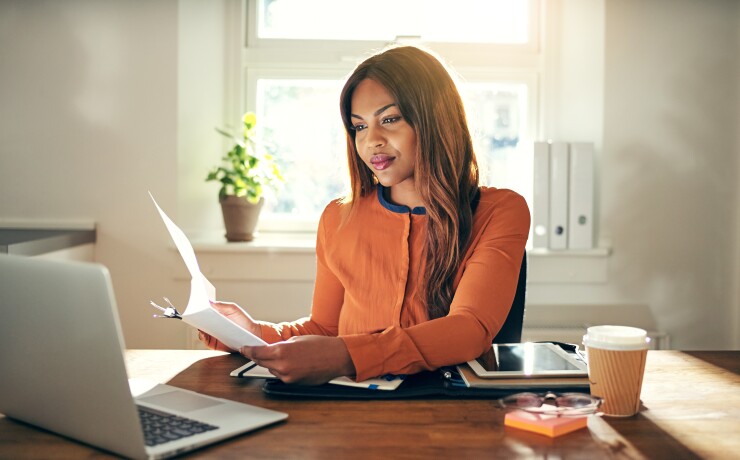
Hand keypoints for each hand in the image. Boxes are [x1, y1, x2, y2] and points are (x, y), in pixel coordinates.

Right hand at [198, 300, 261, 352]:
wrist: (252, 334)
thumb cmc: (243, 320)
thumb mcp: (233, 309)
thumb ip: (222, 305)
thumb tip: (209, 301)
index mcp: (216, 315)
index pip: (204, 312)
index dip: (199, 309)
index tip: (196, 307)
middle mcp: (212, 325)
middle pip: (201, 321)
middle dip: (197, 318)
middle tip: (195, 315)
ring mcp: (212, 334)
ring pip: (201, 331)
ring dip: (199, 328)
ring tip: (199, 325)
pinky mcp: (214, 344)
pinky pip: (205, 341)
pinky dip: (202, 338)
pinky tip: (203, 334)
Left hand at [240, 336, 355, 384]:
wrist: (337, 357)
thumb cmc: (320, 346)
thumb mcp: (297, 340)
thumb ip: (281, 346)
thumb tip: (271, 350)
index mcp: (281, 350)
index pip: (257, 352)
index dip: (248, 351)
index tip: (244, 349)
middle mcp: (282, 365)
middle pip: (261, 362)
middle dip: (258, 357)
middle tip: (256, 352)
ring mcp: (287, 376)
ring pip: (271, 369)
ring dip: (272, 363)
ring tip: (284, 356)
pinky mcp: (293, 383)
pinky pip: (281, 376)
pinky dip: (282, 370)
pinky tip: (291, 363)